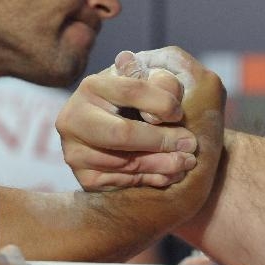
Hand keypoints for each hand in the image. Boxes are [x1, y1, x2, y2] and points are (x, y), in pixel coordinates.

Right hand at [57, 46, 225, 190]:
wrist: (117, 133)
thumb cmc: (142, 103)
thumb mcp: (152, 84)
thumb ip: (164, 82)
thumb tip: (168, 91)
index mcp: (93, 86)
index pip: (131, 91)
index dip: (161, 103)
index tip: (180, 114)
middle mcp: (74, 117)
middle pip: (122, 133)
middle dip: (160, 140)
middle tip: (190, 144)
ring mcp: (74, 150)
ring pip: (124, 162)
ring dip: (162, 164)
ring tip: (186, 161)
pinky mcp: (83, 178)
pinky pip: (121, 182)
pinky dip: (150, 179)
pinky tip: (169, 174)